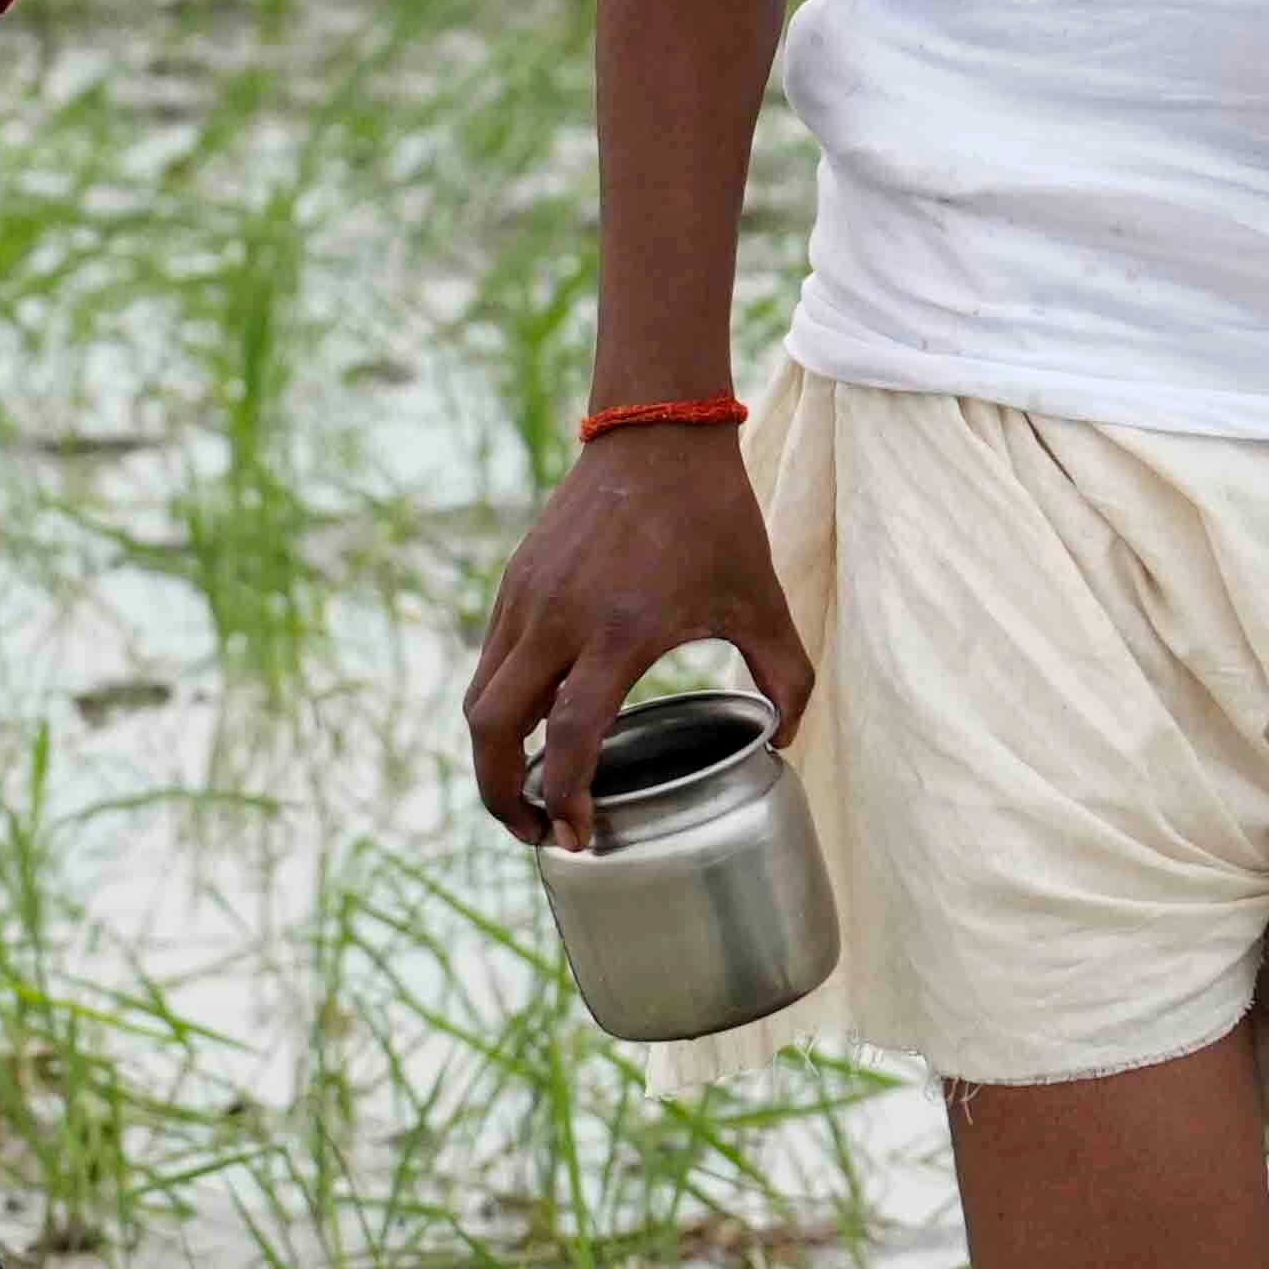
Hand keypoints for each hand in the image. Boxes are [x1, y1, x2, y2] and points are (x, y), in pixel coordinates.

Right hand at [459, 424, 810, 846]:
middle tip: (533, 830)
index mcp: (618, 631)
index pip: (569, 736)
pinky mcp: (514, 584)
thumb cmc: (714, 519)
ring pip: (480, 698)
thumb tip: (786, 740)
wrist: (657, 433)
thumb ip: (787, 676)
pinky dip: (502, 706)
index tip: (578, 835)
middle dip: (501, 794)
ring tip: (527, 789)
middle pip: (493, 729)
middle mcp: (558, 620)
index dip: (565, 796)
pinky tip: (536, 725)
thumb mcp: (762, 600)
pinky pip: (491, 662)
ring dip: (494, 754)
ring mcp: (526, 600)